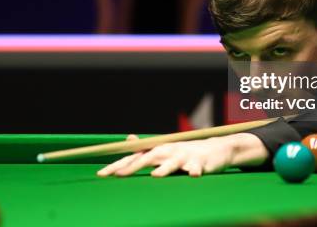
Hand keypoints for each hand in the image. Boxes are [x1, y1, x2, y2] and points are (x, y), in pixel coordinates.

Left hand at [97, 133, 268, 177]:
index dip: (118, 165)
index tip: (101, 174)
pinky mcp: (201, 163)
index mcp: (158, 150)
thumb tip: (128, 140)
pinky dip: (195, 171)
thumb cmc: (185, 152)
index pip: (134, 157)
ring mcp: (185, 157)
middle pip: (148, 158)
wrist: (215, 149)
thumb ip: (146, 149)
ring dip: (164, 169)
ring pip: (173, 163)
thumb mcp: (165, 149)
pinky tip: (193, 175)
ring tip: (155, 176)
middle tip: (118, 176)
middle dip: (133, 167)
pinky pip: (197, 168)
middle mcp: (168, 151)